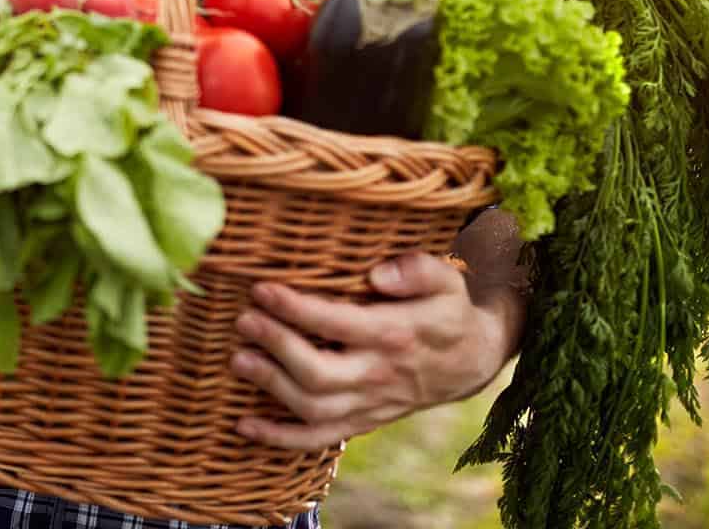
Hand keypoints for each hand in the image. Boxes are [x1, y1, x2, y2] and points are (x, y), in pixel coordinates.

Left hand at [229, 253, 521, 449]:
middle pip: (319, 373)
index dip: (297, 309)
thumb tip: (378, 274)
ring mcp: (369, 404)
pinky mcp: (362, 421)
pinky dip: (280, 438)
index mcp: (396, 335)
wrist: (471, 361)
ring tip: (238, 359)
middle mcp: (379, 374)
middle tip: (244, 321)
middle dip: (276, 347)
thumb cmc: (447, 308)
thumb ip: (416, 269)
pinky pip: (319, 439)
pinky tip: (244, 426)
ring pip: (314, 408)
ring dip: (271, 387)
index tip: (262, 290)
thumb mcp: (445, 279)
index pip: (338, 324)